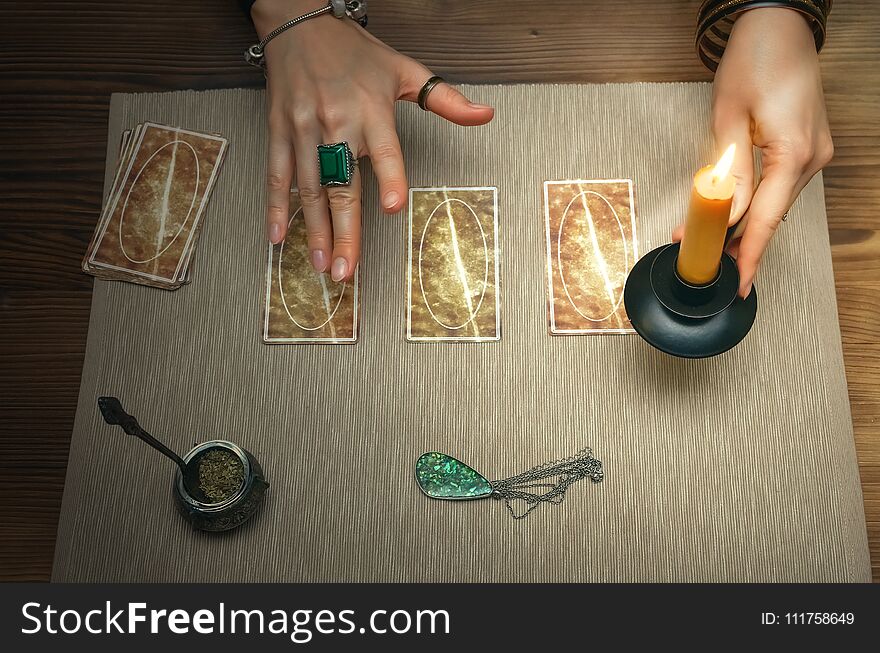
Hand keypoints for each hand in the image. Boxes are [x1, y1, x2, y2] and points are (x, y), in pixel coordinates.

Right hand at [253, 0, 493, 280]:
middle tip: (347, 270)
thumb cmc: (354, 51)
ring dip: (314, 230)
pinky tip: (278, 237)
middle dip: (344, 232)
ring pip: (308, 188)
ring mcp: (303, 129)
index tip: (393, 207)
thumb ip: (445, 99)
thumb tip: (486, 114)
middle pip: (341, 185)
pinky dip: (276, 207)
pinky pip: (276, 175)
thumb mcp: (405, 70)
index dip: (390, 177)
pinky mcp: (279, 131)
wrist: (299, 22)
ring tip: (321, 264)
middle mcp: (336, 122)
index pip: (384, 150)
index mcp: (371, 110)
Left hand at [673, 7, 832, 297]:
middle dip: (740, 241)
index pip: (767, 218)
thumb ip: (729, 172)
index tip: (738, 282)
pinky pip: (781, 185)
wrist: (778, 26)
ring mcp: (814, 152)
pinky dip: (758, 202)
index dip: (751, 254)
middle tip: (708, 261)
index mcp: (794, 151)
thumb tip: (726, 212)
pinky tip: (737, 214)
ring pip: (777, 202)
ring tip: (714, 241)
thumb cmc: (754, 60)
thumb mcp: (728, 119)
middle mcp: (812, 156)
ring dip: (747, 222)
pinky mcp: (807, 146)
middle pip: (773, 214)